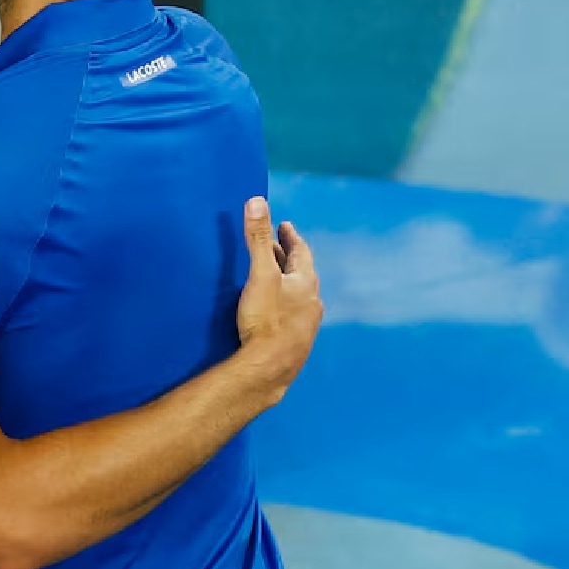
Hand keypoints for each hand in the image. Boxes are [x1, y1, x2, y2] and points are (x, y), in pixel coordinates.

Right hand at [233, 197, 322, 400]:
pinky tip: (273, 311)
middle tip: (274, 246)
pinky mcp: (296, 342)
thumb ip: (257, 239)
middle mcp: (311, 302)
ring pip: (299, 295)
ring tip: (273, 276)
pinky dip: (284, 303)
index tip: (284, 225)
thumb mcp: (259, 274)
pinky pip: (293, 314)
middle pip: (301, 273)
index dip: (291, 237)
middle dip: (287, 258)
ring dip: (287, 282)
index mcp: (305, 283)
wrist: (270, 367)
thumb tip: (257, 201)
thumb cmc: (267, 319)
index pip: (301, 252)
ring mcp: (306, 324)